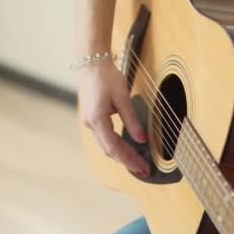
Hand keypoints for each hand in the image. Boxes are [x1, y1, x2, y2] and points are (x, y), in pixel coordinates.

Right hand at [78, 61, 149, 175]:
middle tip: (143, 171)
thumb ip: (132, 119)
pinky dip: (116, 147)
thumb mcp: (123, 97)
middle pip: (110, 151)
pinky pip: (104, 138)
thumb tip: (142, 139)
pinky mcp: (92, 119)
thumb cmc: (106, 77)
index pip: (115, 147)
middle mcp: (91, 124)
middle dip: (127, 162)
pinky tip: (126, 150)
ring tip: (137, 164)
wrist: (91, 63)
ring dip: (121, 157)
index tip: (142, 168)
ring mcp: (90, 122)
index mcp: (97, 120)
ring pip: (106, 146)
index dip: (129, 160)